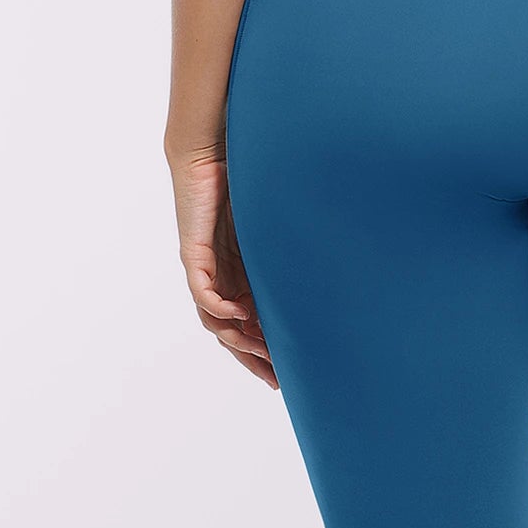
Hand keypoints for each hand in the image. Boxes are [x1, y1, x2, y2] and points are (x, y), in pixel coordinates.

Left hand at [169, 151, 278, 385]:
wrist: (213, 148)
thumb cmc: (245, 179)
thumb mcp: (275, 227)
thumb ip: (290, 251)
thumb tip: (333, 264)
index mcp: (239, 272)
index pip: (249, 321)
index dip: (265, 349)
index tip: (286, 372)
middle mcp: (220, 275)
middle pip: (231, 330)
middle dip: (252, 357)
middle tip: (276, 379)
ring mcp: (205, 266)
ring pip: (215, 318)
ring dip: (237, 338)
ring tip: (261, 350)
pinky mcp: (194, 253)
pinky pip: (202, 292)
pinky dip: (219, 308)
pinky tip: (239, 316)